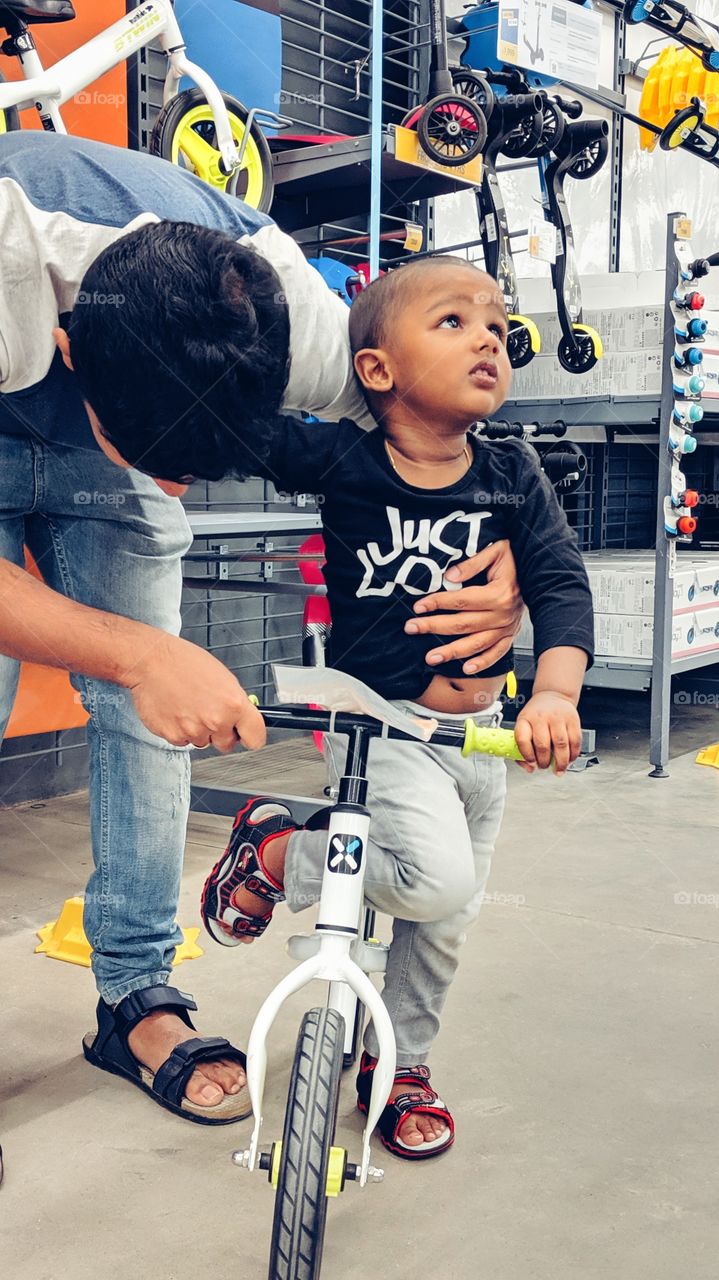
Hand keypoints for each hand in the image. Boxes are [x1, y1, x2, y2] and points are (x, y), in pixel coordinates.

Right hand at [126, 634, 265, 751]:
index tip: (247, 735)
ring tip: (188, 705)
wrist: (151, 661)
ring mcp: (194, 731)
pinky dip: (180, 729)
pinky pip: (182, 741)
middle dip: (221, 733)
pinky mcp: (173, 736)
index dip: (251, 737)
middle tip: (210, 714)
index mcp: (234, 704)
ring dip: (198, 730)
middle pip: (227, 744)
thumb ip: (235, 701)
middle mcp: (216, 721)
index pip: (255, 738)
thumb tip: (242, 717)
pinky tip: (176, 710)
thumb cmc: (185, 662)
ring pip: (203, 742)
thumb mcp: (222, 677)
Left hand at [404, 540, 523, 672]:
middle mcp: (503, 614)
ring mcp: (507, 628)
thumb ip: (473, 563)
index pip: (462, 601)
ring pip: (476, 644)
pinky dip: (482, 663)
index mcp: (499, 593)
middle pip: (463, 624)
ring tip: (431, 657)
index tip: (419, 606)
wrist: (541, 573)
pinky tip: (466, 668)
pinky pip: (496, 653)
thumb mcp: (496, 551)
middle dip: (434, 627)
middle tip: (412, 628)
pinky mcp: (509, 635)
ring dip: (451, 652)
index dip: (438, 603)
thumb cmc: (515, 560)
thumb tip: (451, 575)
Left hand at [514, 691, 581, 776]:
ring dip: (561, 762)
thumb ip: (522, 749)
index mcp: (525, 719)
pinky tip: (569, 759)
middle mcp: (541, 717)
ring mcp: (558, 718)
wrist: (553, 696)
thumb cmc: (536, 715)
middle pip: (543, 745)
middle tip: (545, 767)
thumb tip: (529, 768)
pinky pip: (575, 741)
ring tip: (559, 769)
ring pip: (561, 745)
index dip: (527, 755)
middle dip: (544, 762)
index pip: (522, 739)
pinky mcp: (573, 720)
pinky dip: (573, 754)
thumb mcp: (524, 725)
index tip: (531, 763)